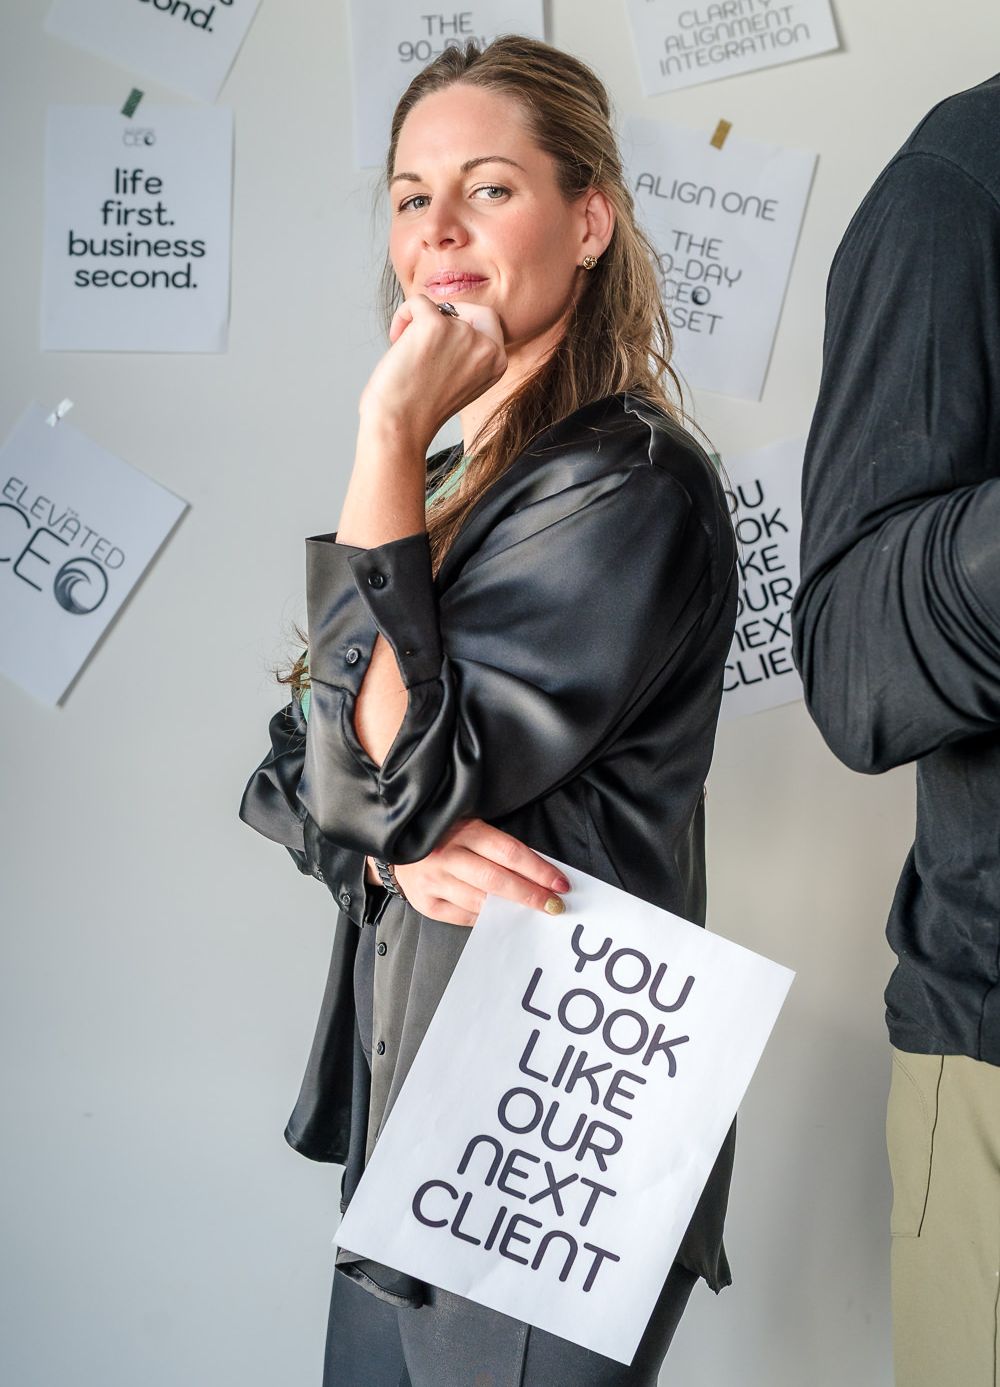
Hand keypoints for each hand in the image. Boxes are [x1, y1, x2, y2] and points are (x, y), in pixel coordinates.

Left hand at [358, 295, 506, 450]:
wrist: (399, 427)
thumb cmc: (422, 409)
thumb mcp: (461, 380)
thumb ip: (468, 353)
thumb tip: (453, 317)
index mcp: (498, 362)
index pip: (489, 320)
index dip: (464, 321)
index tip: (443, 339)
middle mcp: (486, 348)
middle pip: (464, 309)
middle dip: (441, 318)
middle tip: (421, 339)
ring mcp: (462, 334)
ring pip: (438, 307)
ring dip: (417, 326)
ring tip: (406, 356)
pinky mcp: (435, 325)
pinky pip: (417, 302)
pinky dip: (402, 316)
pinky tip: (396, 340)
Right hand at [386, 819, 570, 926]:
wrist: (396, 841)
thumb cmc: (444, 833)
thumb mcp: (470, 827)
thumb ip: (498, 848)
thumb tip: (537, 875)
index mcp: (464, 830)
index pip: (509, 852)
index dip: (538, 869)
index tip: (561, 883)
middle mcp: (446, 854)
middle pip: (497, 880)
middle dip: (530, 895)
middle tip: (555, 906)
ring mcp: (434, 880)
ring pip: (481, 901)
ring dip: (511, 910)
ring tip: (534, 913)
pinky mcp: (425, 902)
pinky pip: (463, 917)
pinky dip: (486, 919)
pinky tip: (501, 918)